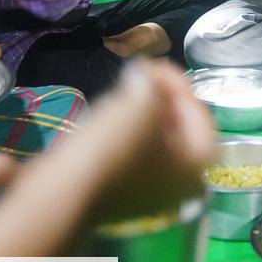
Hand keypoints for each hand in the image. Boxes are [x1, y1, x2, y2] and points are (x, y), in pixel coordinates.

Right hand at [71, 60, 214, 221]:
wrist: (61, 191)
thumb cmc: (115, 147)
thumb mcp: (143, 103)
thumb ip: (153, 83)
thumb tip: (144, 75)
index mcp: (195, 169)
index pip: (200, 117)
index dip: (179, 87)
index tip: (155, 67)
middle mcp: (177, 187)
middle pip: (178, 129)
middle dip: (160, 97)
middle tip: (140, 75)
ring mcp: (145, 194)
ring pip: (152, 140)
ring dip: (141, 111)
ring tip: (124, 89)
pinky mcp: (116, 193)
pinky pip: (130, 153)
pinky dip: (124, 130)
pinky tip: (109, 114)